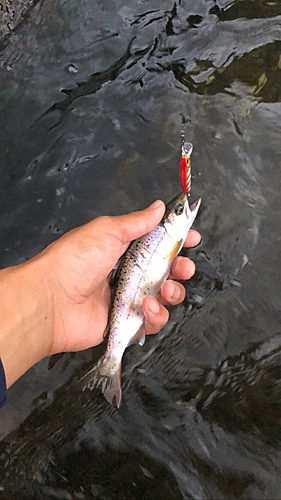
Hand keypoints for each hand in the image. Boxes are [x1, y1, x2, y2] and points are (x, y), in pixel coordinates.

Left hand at [44, 200, 200, 355]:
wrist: (50, 300)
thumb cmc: (74, 261)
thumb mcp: (107, 230)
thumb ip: (137, 222)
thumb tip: (157, 207)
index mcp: (123, 249)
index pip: (157, 243)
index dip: (177, 240)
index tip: (192, 237)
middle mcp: (127, 274)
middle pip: (166, 272)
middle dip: (181, 269)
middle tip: (183, 267)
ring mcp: (127, 299)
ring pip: (164, 298)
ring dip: (172, 293)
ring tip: (163, 289)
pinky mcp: (126, 322)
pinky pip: (152, 321)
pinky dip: (156, 314)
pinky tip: (146, 306)